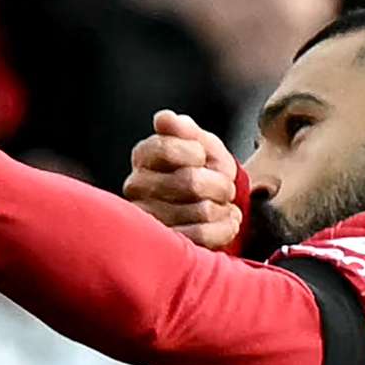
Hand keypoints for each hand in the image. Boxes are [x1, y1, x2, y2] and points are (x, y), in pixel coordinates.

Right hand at [124, 110, 241, 250]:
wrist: (213, 209)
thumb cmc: (204, 173)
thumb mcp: (202, 145)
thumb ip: (185, 130)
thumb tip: (164, 119)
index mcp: (143, 156)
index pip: (166, 148)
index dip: (196, 153)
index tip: (203, 159)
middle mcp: (137, 187)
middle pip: (191, 182)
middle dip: (221, 184)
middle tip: (225, 188)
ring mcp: (149, 219)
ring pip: (201, 211)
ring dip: (225, 208)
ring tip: (224, 206)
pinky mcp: (165, 246)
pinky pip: (203, 236)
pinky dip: (225, 228)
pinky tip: (227, 222)